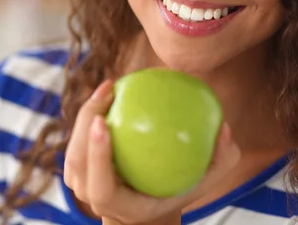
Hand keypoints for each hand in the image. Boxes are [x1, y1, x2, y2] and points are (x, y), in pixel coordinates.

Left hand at [63, 80, 240, 224]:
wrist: (146, 212)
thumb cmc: (178, 192)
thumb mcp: (205, 182)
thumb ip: (219, 159)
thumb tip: (224, 127)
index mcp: (119, 206)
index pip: (100, 185)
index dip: (96, 155)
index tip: (103, 122)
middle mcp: (94, 199)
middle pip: (77, 162)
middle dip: (85, 123)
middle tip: (108, 91)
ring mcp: (82, 184)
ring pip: (73, 148)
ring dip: (86, 113)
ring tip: (109, 86)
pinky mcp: (79, 169)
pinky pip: (78, 139)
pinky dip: (90, 114)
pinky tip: (110, 90)